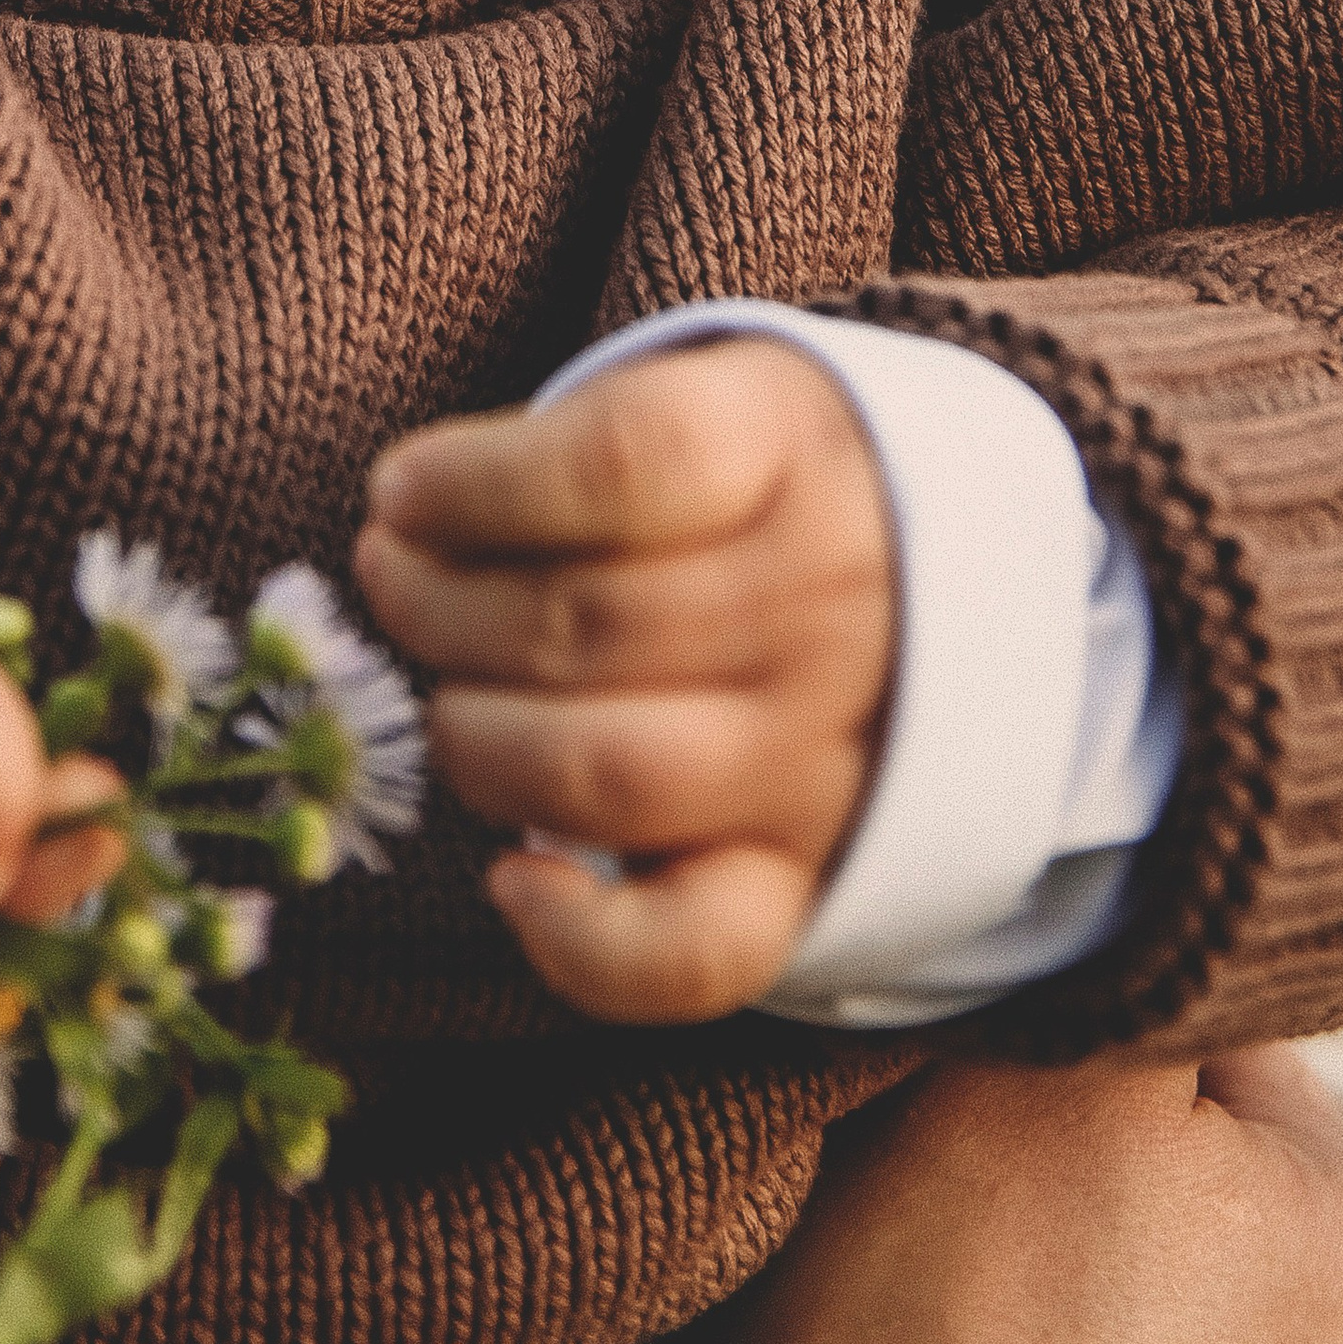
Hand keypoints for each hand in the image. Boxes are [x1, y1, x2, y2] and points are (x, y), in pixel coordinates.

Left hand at [358, 337, 893, 1017]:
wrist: (947, 580)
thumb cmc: (752, 477)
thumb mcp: (696, 389)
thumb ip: (568, 446)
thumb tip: (409, 524)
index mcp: (790, 454)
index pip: (622, 464)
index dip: (476, 483)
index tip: (405, 488)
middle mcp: (820, 610)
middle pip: (583, 626)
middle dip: (433, 606)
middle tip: (394, 577)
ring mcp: (816, 759)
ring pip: (603, 778)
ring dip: (474, 739)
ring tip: (446, 694)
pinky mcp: (798, 881)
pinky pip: (690, 954)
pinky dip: (578, 939)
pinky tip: (513, 875)